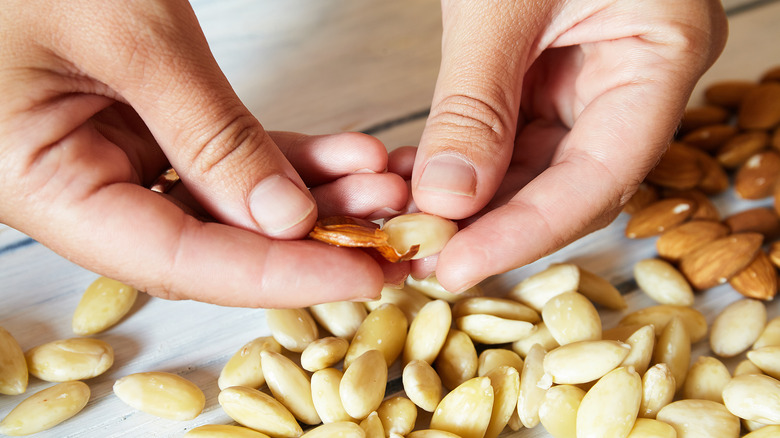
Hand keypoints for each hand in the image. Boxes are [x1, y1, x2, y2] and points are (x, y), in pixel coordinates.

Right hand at [0, 0, 407, 306]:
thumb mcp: (130, 37)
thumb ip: (207, 135)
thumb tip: (285, 218)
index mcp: (42, 184)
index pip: (176, 262)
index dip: (275, 278)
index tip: (358, 278)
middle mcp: (76, 187)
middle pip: (209, 244)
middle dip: (309, 240)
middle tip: (389, 234)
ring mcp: (112, 158)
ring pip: (227, 204)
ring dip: (313, 198)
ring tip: (383, 186)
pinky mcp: (144, 129)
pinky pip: (223, 158)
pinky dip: (287, 158)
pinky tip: (349, 155)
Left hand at [410, 0, 727, 290]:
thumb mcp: (501, 2)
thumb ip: (475, 104)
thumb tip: (445, 200)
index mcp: (662, 55)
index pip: (600, 176)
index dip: (526, 233)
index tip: (457, 266)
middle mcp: (634, 78)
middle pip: (566, 183)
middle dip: (490, 225)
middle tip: (419, 256)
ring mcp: (592, 78)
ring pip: (534, 167)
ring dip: (470, 201)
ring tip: (407, 224)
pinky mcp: (552, 74)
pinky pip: (511, 135)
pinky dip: (463, 163)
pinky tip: (417, 183)